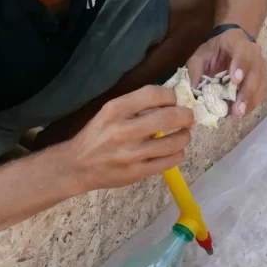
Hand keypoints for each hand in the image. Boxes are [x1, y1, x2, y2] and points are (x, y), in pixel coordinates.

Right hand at [59, 85, 193, 192]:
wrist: (77, 166)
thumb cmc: (96, 135)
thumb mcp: (108, 113)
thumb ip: (135, 106)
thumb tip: (169, 102)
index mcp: (115, 109)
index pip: (153, 94)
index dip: (171, 96)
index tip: (174, 100)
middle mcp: (123, 130)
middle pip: (168, 118)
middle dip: (186, 116)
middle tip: (189, 117)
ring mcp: (131, 153)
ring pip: (173, 143)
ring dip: (185, 136)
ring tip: (185, 135)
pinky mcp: (137, 172)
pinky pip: (168, 162)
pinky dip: (178, 154)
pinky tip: (176, 151)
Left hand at [185, 28, 266, 118]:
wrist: (231, 43)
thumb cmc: (215, 49)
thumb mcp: (201, 54)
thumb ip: (195, 68)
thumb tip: (195, 89)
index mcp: (237, 42)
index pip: (243, 52)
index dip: (240, 66)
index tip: (235, 80)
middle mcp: (254, 52)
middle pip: (255, 72)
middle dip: (246, 92)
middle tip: (237, 109)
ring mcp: (260, 66)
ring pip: (261, 84)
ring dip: (250, 101)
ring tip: (238, 115)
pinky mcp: (262, 78)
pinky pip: (261, 92)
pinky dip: (252, 103)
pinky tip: (242, 112)